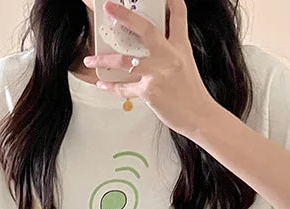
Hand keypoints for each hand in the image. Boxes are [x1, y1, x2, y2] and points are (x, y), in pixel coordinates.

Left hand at [83, 0, 218, 138]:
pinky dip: (111, 87)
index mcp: (180, 46)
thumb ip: (169, 52)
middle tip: (110, 8)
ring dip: (104, 60)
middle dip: (125, 16)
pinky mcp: (149, 91)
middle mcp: (169, 56)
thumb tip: (150, 48)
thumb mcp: (185, 64)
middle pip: (145, 29)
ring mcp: (158, 73)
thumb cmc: (191, 93)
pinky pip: (124, 88)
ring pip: (124, 60)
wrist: (199, 116)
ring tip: (91, 60)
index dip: (171, 0)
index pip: (177, 15)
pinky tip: (102, 84)